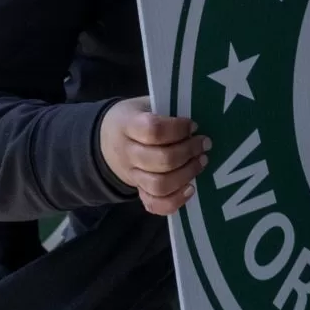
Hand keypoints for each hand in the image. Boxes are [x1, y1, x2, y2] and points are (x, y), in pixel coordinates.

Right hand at [100, 95, 205, 215]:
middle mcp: (127, 153)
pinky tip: (191, 188)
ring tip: (201, 161)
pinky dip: (175, 201)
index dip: (178, 129)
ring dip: (187, 174)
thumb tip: (199, 119)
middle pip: (160, 160)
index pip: (153, 130)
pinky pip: (155, 205)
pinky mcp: (138, 192)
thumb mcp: (145, 104)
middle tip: (204, 143)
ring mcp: (132, 176)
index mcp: (127, 126)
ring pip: (159, 185)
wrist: (105, 140)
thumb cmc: (135, 118)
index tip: (194, 125)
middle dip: (189, 152)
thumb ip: (167, 109)